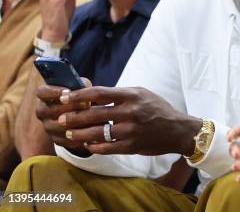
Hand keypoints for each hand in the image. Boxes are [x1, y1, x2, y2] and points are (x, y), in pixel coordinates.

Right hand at [36, 78, 92, 151]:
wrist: (85, 113)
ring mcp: (48, 126)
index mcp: (45, 95)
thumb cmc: (82, 96)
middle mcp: (43, 111)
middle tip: (86, 104)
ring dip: (73, 123)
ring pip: (55, 127)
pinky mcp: (56, 139)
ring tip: (90, 118)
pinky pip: (63, 140)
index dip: (52, 92)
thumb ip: (81, 85)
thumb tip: (84, 87)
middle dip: (68, 107)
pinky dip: (76, 137)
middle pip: (48, 110)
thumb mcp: (83, 87)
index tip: (67, 91)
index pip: (41, 92)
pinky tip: (89, 132)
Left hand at [55, 86, 200, 155]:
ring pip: (97, 133)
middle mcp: (130, 112)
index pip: (99, 93)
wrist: (177, 130)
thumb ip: (120, 94)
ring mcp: (130, 131)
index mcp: (132, 96)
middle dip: (73, 117)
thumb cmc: (158, 109)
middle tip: (60, 118)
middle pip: (94, 114)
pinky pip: (106, 147)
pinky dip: (94, 146)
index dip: (79, 95)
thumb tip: (94, 96)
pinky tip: (87, 144)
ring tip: (68, 133)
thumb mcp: (142, 94)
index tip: (65, 97)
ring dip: (79, 134)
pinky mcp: (131, 146)